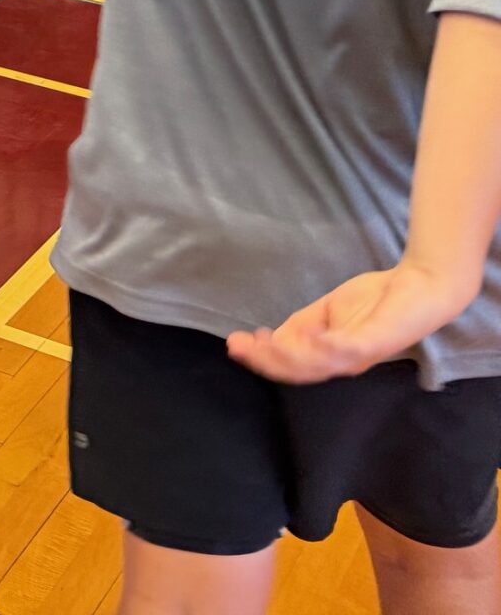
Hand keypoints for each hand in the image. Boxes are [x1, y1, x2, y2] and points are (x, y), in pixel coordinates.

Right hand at [227, 260, 466, 383]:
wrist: (422, 286)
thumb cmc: (379, 298)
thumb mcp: (329, 310)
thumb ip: (303, 325)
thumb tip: (273, 338)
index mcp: (333, 356)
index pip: (293, 365)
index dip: (263, 358)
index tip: (236, 342)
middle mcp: (344, 362)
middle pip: (299, 371)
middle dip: (265, 360)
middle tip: (237, 345)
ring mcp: (359, 354)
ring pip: (316, 366)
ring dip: (285, 357)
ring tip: (261, 342)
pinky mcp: (374, 342)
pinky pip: (344, 351)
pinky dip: (321, 348)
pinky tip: (302, 337)